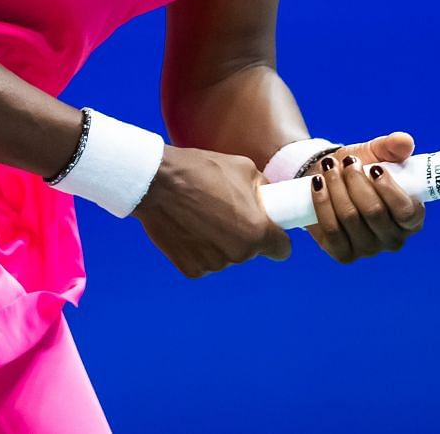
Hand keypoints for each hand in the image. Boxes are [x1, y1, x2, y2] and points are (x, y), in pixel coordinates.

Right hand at [133, 145, 292, 277]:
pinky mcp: (191, 270)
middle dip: (244, 235)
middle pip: (251, 251)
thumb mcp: (245, 168)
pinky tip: (189, 227)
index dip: (276, 239)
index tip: (268, 230)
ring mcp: (214, 264)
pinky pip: (204, 262)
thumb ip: (263, 190)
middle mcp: (239, 253)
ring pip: (227, 257)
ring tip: (202, 215)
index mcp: (258, 231)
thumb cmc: (201, 170)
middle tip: (225, 211)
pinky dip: (199, 249)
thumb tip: (271, 198)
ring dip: (220, 242)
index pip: (282, 250)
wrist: (157, 182)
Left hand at [303, 131, 425, 263]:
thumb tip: (404, 141)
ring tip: (330, 167)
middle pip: (374, 213)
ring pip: (350, 219)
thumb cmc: (362, 168)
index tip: (374, 168)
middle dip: (357, 182)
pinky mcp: (344, 254)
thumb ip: (393, 147)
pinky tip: (318, 184)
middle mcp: (394, 239)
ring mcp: (369, 249)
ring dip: (337, 188)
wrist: (331, 177)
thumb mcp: (377, 153)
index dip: (389, 189)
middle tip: (348, 162)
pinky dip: (322, 204)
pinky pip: (331, 231)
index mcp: (412, 218)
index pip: (406, 212)